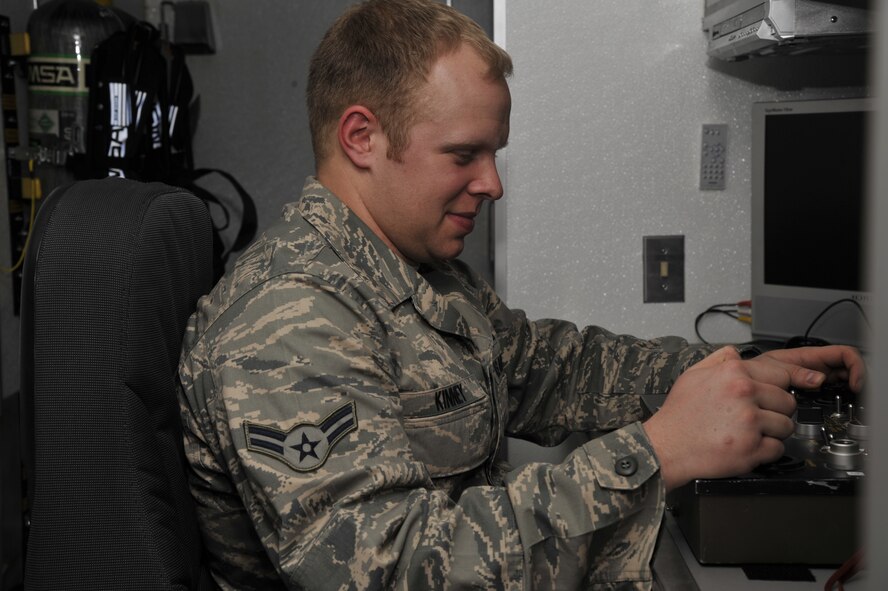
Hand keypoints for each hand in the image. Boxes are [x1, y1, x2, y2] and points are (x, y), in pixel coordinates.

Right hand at [642, 344, 864, 491]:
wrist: (665, 447)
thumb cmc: (678, 415)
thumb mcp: (692, 375)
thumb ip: (718, 360)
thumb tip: (736, 353)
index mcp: (733, 373)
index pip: (780, 376)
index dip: (780, 387)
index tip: (786, 393)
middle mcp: (744, 394)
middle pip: (788, 402)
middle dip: (776, 411)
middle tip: (755, 418)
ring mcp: (749, 422)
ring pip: (786, 427)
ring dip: (773, 432)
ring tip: (749, 433)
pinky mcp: (751, 449)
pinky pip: (778, 449)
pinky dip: (766, 452)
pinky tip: (746, 447)